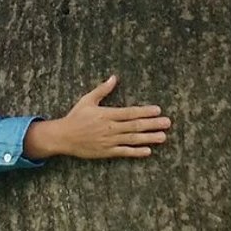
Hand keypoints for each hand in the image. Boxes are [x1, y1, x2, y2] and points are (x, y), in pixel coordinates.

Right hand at [23, 75, 170, 161]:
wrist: (63, 137)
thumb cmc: (76, 117)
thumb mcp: (88, 100)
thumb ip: (103, 89)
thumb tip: (114, 77)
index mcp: (107, 114)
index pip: (130, 112)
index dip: (145, 111)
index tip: (158, 110)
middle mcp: (110, 128)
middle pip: (135, 126)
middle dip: (153, 124)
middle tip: (167, 123)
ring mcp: (109, 141)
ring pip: (132, 139)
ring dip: (149, 138)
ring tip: (163, 137)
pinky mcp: (106, 152)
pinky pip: (124, 152)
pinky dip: (136, 152)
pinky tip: (148, 151)